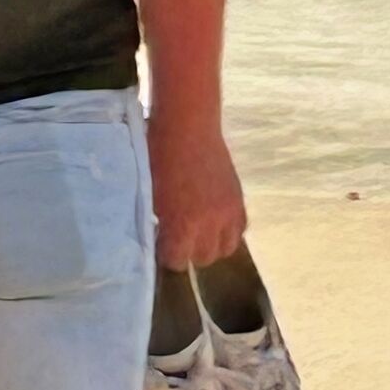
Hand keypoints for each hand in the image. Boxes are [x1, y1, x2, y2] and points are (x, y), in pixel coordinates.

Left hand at [148, 111, 245, 270]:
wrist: (187, 129)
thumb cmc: (158, 157)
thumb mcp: (149, 195)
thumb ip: (157, 223)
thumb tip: (158, 240)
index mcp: (182, 225)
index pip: (177, 261)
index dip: (167, 255)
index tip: (162, 246)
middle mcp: (209, 225)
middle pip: (204, 258)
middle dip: (190, 252)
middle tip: (179, 239)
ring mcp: (228, 213)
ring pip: (226, 248)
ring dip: (212, 245)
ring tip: (199, 233)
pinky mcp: (239, 200)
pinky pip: (240, 230)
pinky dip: (228, 231)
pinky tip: (216, 223)